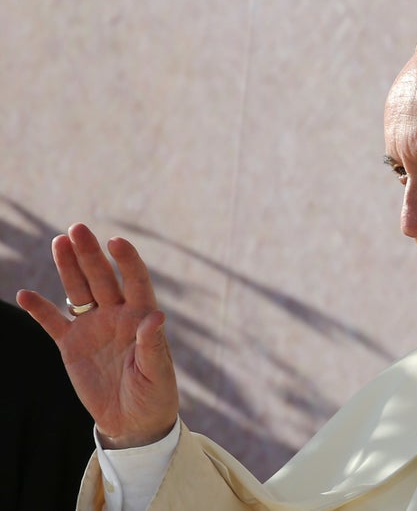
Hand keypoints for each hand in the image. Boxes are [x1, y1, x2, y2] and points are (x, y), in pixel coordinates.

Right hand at [17, 223, 178, 448]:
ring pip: (78, 291)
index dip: (127, 260)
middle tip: (76, 228)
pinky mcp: (72, 346)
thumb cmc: (154, 395)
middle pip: (102, 278)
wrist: (133, 421)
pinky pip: (53, 323)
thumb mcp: (157, 373)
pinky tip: (25, 294)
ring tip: (58, 242)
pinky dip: (40, 310)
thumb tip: (156, 316)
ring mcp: (93, 328)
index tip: (116, 242)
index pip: (135, 280)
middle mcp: (117, 316)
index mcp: (141, 317)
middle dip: (90, 254)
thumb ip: (153, 345)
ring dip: (68, 268)